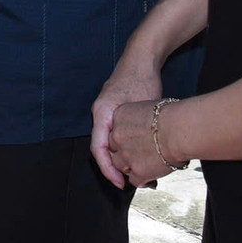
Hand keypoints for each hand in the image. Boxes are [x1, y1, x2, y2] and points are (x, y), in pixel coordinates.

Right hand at [91, 53, 163, 188]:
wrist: (142, 58)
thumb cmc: (142, 78)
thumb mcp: (141, 106)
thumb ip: (137, 129)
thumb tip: (143, 157)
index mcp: (102, 113)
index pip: (98, 148)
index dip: (108, 169)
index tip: (120, 183)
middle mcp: (100, 114)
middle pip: (101, 148)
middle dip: (113, 168)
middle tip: (129, 184)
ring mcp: (106, 113)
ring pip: (107, 143)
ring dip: (118, 159)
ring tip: (135, 174)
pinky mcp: (115, 112)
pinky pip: (114, 136)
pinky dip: (123, 149)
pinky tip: (137, 155)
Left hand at [106, 98, 177, 188]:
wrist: (179, 131)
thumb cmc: (172, 117)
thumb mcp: (149, 109)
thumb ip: (141, 118)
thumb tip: (148, 125)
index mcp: (120, 116)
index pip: (115, 129)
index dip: (125, 137)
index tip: (134, 140)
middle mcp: (118, 136)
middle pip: (114, 148)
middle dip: (124, 153)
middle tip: (138, 155)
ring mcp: (126, 155)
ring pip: (120, 166)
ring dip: (131, 168)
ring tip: (145, 167)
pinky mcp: (137, 172)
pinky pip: (134, 181)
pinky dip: (143, 181)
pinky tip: (151, 179)